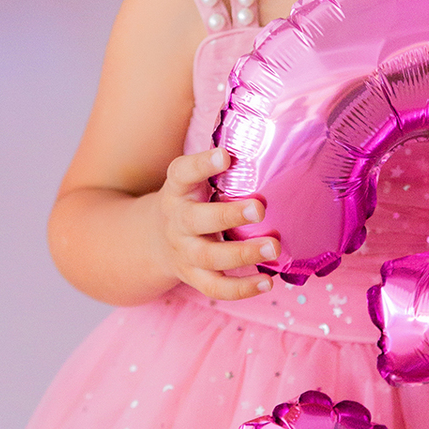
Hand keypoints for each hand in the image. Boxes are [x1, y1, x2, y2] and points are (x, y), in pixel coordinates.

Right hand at [154, 149, 279, 299]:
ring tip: (274, 247)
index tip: (225, 156)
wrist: (154, 241)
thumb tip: (267, 140)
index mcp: (177, 190)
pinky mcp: (194, 277)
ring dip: (243, 254)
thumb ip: (219, 167)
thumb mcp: (194, 180)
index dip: (202, 165)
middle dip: (229, 215)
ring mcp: (184, 253)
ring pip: (210, 257)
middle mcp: (177, 221)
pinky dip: (241, 289)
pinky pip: (215, 288)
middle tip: (259, 208)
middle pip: (197, 220)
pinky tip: (267, 282)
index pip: (182, 173)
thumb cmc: (191, 201)